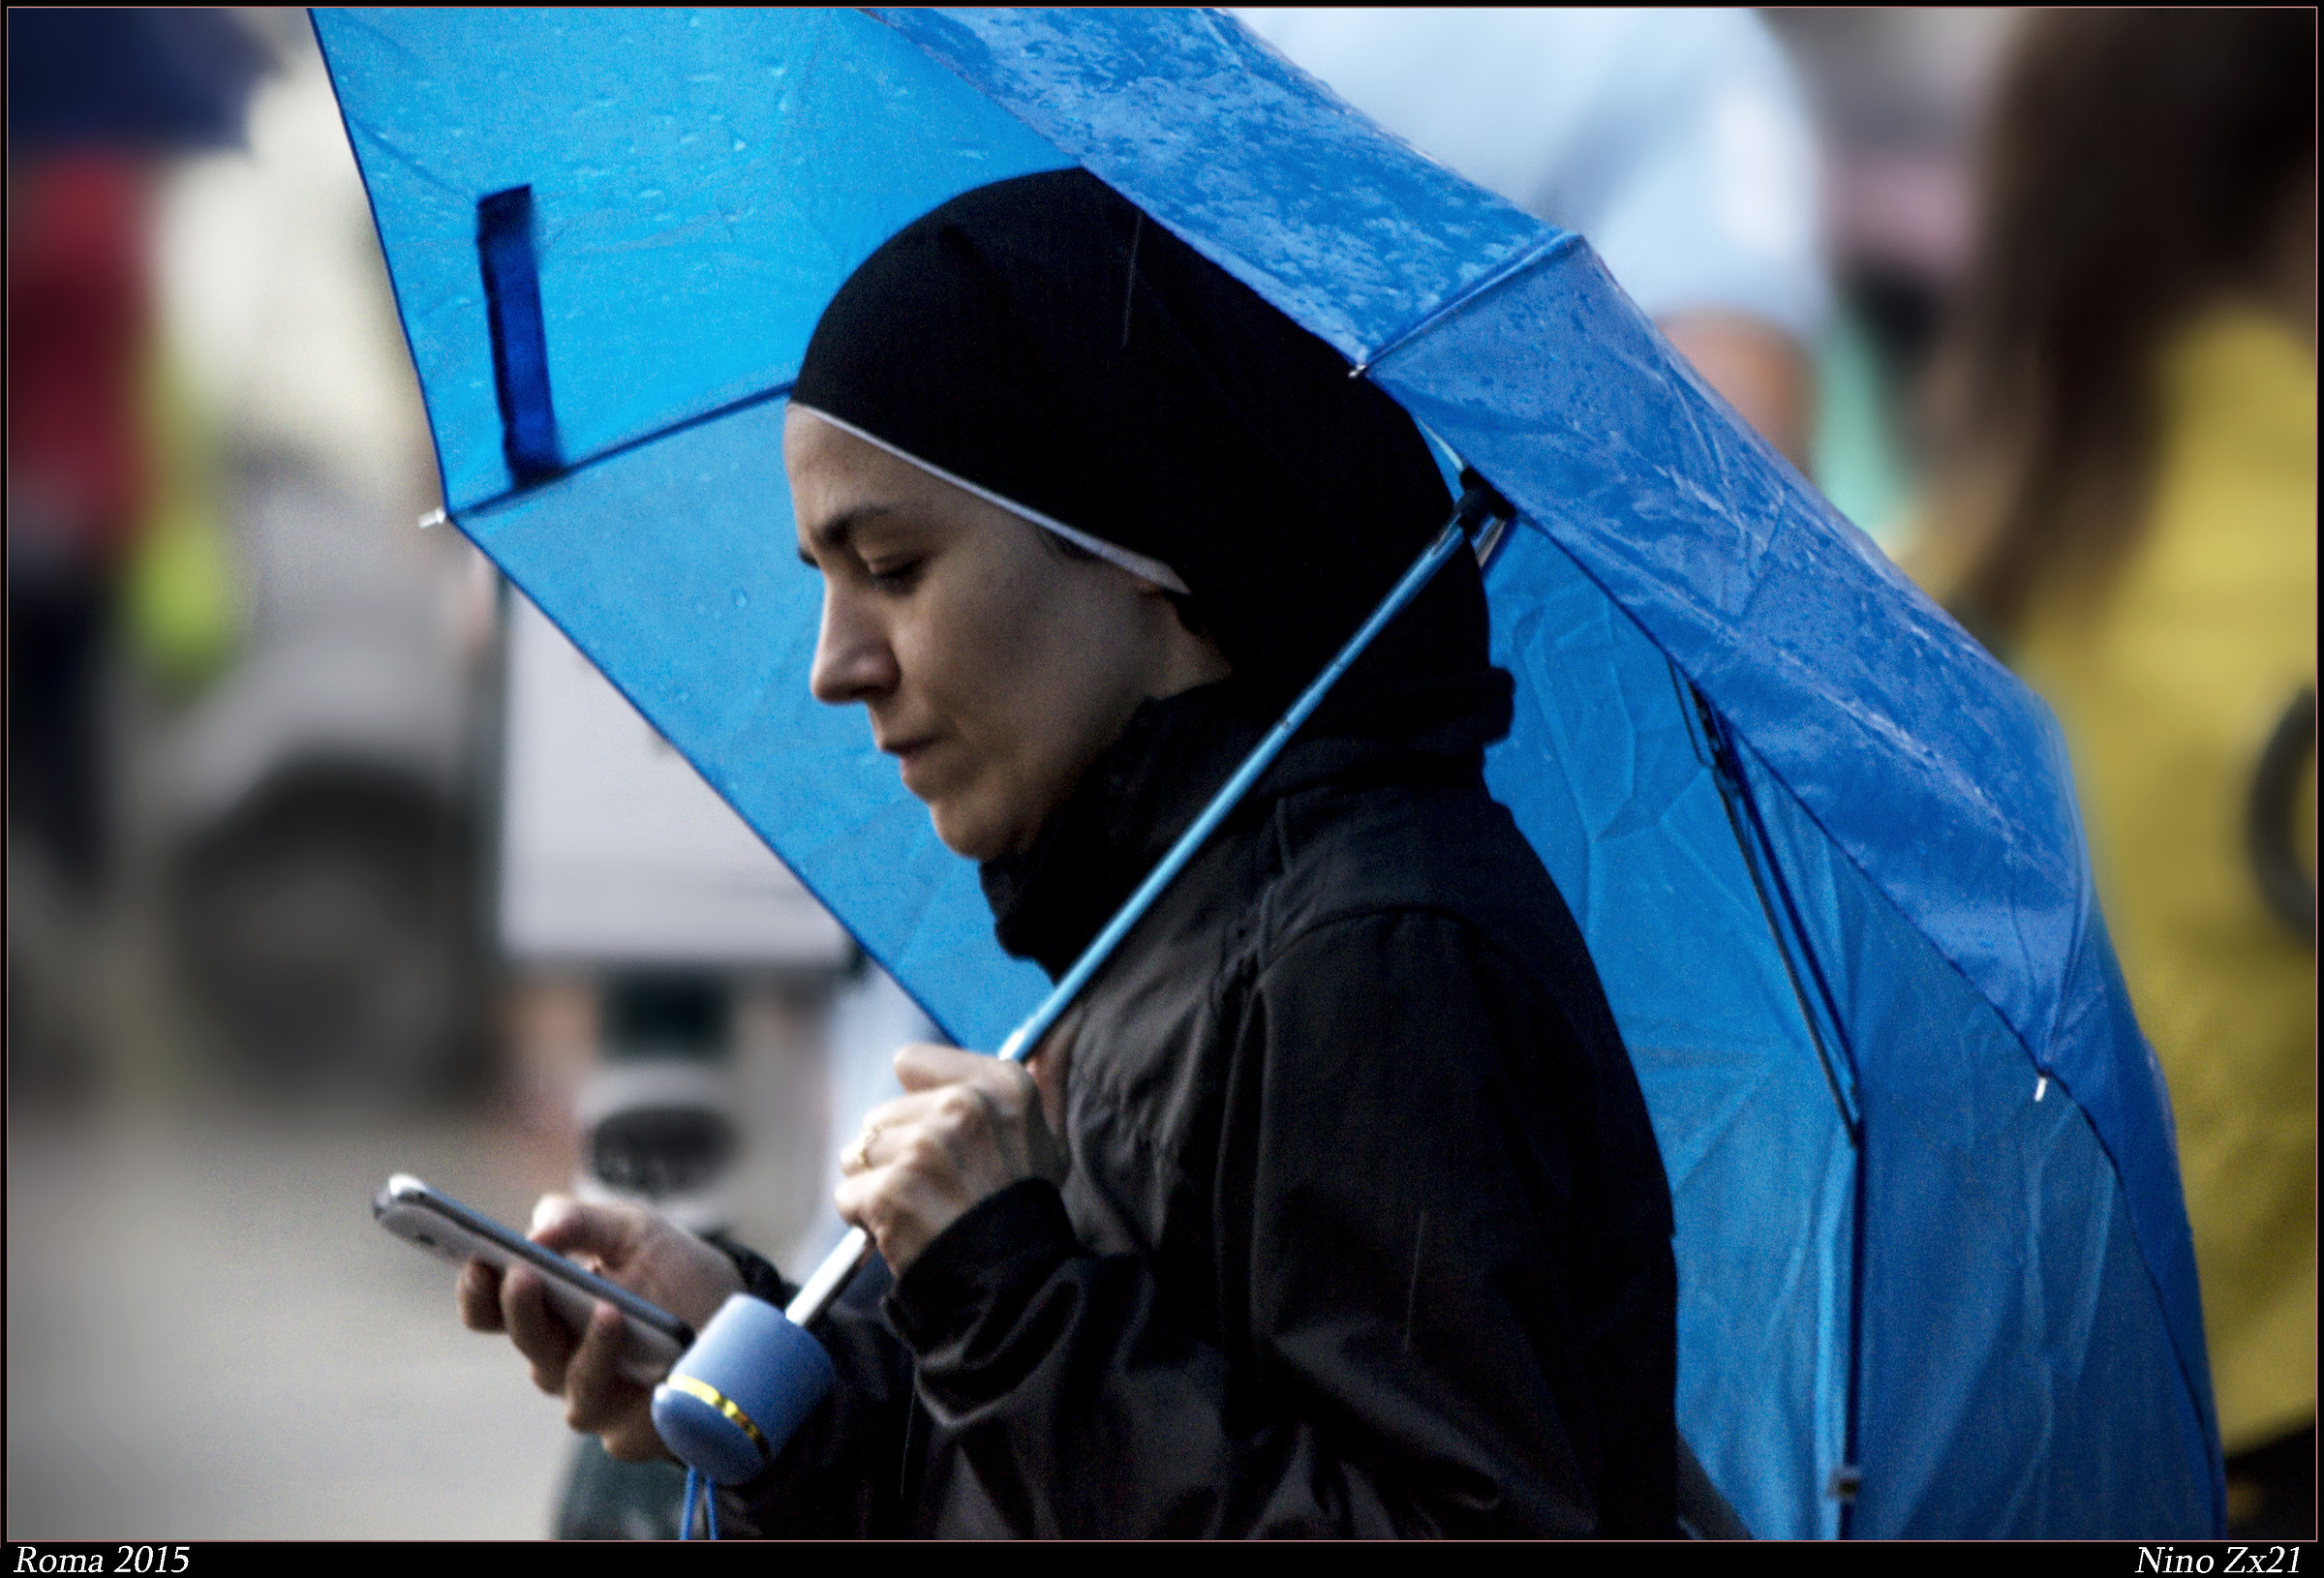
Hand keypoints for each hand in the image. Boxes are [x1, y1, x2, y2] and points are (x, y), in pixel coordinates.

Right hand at [456, 1196, 741, 1460]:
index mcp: (547, 1309)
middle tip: (523, 1274)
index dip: (477, 1291)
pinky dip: (636, 1395)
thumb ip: (581, 1221)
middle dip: (521, 1309)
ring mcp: (594, 1398)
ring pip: (570, 1382)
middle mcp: (559, 1357)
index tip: (476, 1260)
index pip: (491, 1310)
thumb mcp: (632, 1229)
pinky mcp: (632, 1431)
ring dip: (588, 1347)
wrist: (737, 1315)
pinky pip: (622, 1423)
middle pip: (526, 1341)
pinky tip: (652, 1368)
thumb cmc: (672, 1270)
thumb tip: (536, 1231)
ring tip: (608, 1310)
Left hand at [835, 1043, 1067, 1276]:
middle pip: (881, 1114)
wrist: (1014, 1282)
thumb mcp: (1046, 1136)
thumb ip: (1044, 1077)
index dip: (915, 1101)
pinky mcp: (889, 1190)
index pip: (910, 1062)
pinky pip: (849, 1195)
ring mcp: (922, 1148)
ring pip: (860, 1153)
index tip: (932, 1130)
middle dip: (896, 1151)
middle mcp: (961, 1107)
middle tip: (934, 1187)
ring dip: (878, 1184)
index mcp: (1000, 1085)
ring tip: (919, 1208)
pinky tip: (902, 1229)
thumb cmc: (1023, 1208)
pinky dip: (865, 1219)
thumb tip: (1061, 1026)